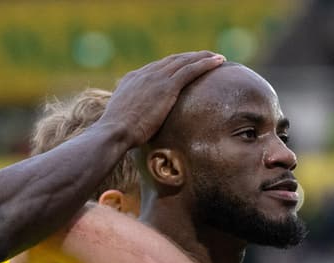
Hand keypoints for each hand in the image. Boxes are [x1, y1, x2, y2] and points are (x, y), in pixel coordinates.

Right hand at [101, 51, 225, 145]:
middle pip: (172, 61)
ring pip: (184, 61)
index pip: (156, 68)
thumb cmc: (115, 134)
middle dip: (189, 58)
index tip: (184, 66)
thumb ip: (130, 116)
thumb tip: (134, 129)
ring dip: (202, 56)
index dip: (172, 66)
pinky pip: (191, 69)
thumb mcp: (121, 120)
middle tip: (205, 57)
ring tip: (216, 56)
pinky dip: (206, 63)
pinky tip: (219, 61)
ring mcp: (156, 78)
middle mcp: (144, 74)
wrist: (114, 132)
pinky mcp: (167, 86)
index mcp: (131, 79)